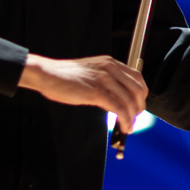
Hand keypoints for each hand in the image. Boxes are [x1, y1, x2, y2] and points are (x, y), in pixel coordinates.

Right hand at [19, 53, 147, 133]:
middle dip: (139, 106)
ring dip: (132, 117)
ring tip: (129, 126)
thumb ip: (107, 81)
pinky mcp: (96, 92)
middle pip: (137, 89)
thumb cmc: (66, 76)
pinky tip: (124, 126)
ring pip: (129, 100)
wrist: (48, 74)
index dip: (142, 93)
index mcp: (110, 63)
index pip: (137, 77)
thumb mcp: (92, 72)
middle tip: (136, 117)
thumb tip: (118, 99)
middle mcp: (110, 68)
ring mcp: (104, 79)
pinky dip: (124, 119)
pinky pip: (118, 108)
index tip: (139, 104)